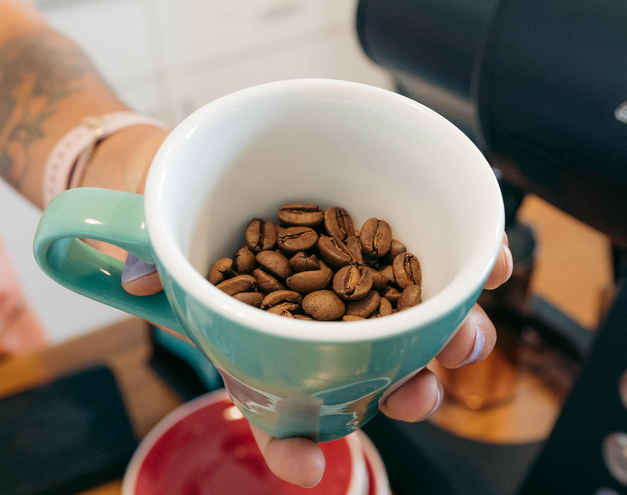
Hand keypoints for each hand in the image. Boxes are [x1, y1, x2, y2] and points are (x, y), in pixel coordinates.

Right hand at [87, 128, 513, 486]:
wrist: (211, 163)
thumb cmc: (184, 210)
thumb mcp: (157, 232)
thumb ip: (150, 258)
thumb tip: (137, 274)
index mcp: (267, 338)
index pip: (280, 408)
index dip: (295, 442)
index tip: (310, 466)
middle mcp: (318, 320)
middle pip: (369, 371)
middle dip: (406, 389)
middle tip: (416, 393)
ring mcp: (357, 278)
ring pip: (415, 323)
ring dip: (449, 335)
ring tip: (464, 334)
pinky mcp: (388, 236)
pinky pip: (439, 258)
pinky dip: (469, 266)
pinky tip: (490, 264)